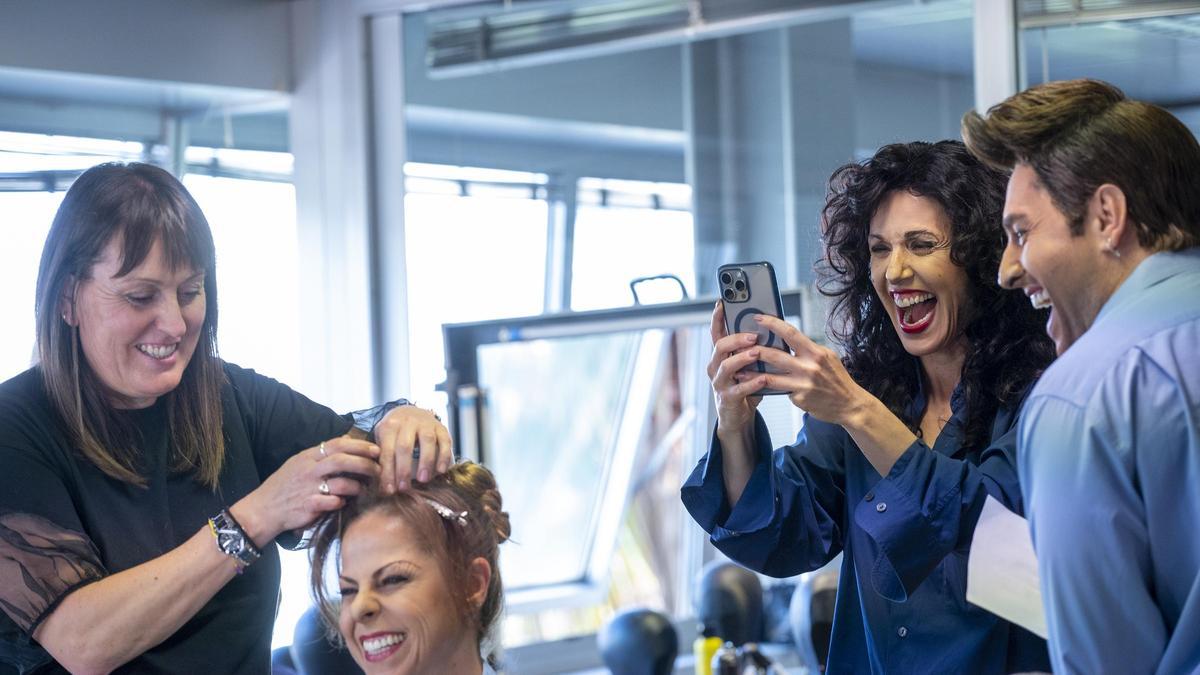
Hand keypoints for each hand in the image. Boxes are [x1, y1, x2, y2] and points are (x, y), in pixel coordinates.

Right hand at [235, 437, 380, 544]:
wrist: (264, 509)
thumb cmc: (285, 486)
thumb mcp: (299, 463)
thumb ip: (322, 453)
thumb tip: (348, 439)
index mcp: (308, 457)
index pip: (337, 445)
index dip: (359, 446)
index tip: (376, 450)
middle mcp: (309, 470)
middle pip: (341, 461)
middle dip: (364, 463)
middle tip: (378, 468)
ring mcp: (308, 488)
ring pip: (340, 482)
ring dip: (357, 486)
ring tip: (364, 489)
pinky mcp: (308, 506)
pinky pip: (332, 502)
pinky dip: (342, 502)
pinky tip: (345, 503)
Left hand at [374, 405, 452, 491]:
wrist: (410, 412)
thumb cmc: (394, 434)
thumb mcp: (383, 441)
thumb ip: (383, 460)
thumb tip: (384, 488)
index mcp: (389, 426)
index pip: (387, 451)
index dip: (388, 472)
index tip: (390, 490)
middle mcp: (407, 422)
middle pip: (405, 446)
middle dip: (404, 469)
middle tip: (404, 488)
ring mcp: (426, 423)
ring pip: (427, 441)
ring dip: (425, 462)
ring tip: (423, 480)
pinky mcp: (440, 427)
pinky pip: (445, 441)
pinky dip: (444, 456)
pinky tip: (441, 471)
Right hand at [708, 302, 769, 435]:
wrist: (737, 416)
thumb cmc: (745, 385)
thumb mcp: (748, 364)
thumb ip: (754, 349)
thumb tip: (773, 330)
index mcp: (721, 355)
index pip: (716, 332)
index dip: (717, 317)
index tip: (722, 303)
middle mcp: (716, 366)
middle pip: (720, 346)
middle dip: (736, 338)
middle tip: (753, 335)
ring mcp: (720, 382)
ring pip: (725, 366)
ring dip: (741, 358)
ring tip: (756, 353)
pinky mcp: (727, 398)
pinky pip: (738, 389)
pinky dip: (751, 382)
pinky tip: (763, 378)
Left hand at [744, 314, 869, 424]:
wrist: (850, 405)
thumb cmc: (837, 379)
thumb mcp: (826, 357)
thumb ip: (807, 349)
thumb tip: (785, 338)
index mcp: (816, 352)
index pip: (790, 333)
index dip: (772, 324)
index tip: (758, 318)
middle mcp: (809, 367)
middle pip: (774, 355)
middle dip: (755, 350)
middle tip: (741, 347)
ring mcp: (803, 384)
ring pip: (770, 377)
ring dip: (752, 374)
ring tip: (739, 371)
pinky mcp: (799, 399)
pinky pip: (779, 391)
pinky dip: (768, 389)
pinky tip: (756, 388)